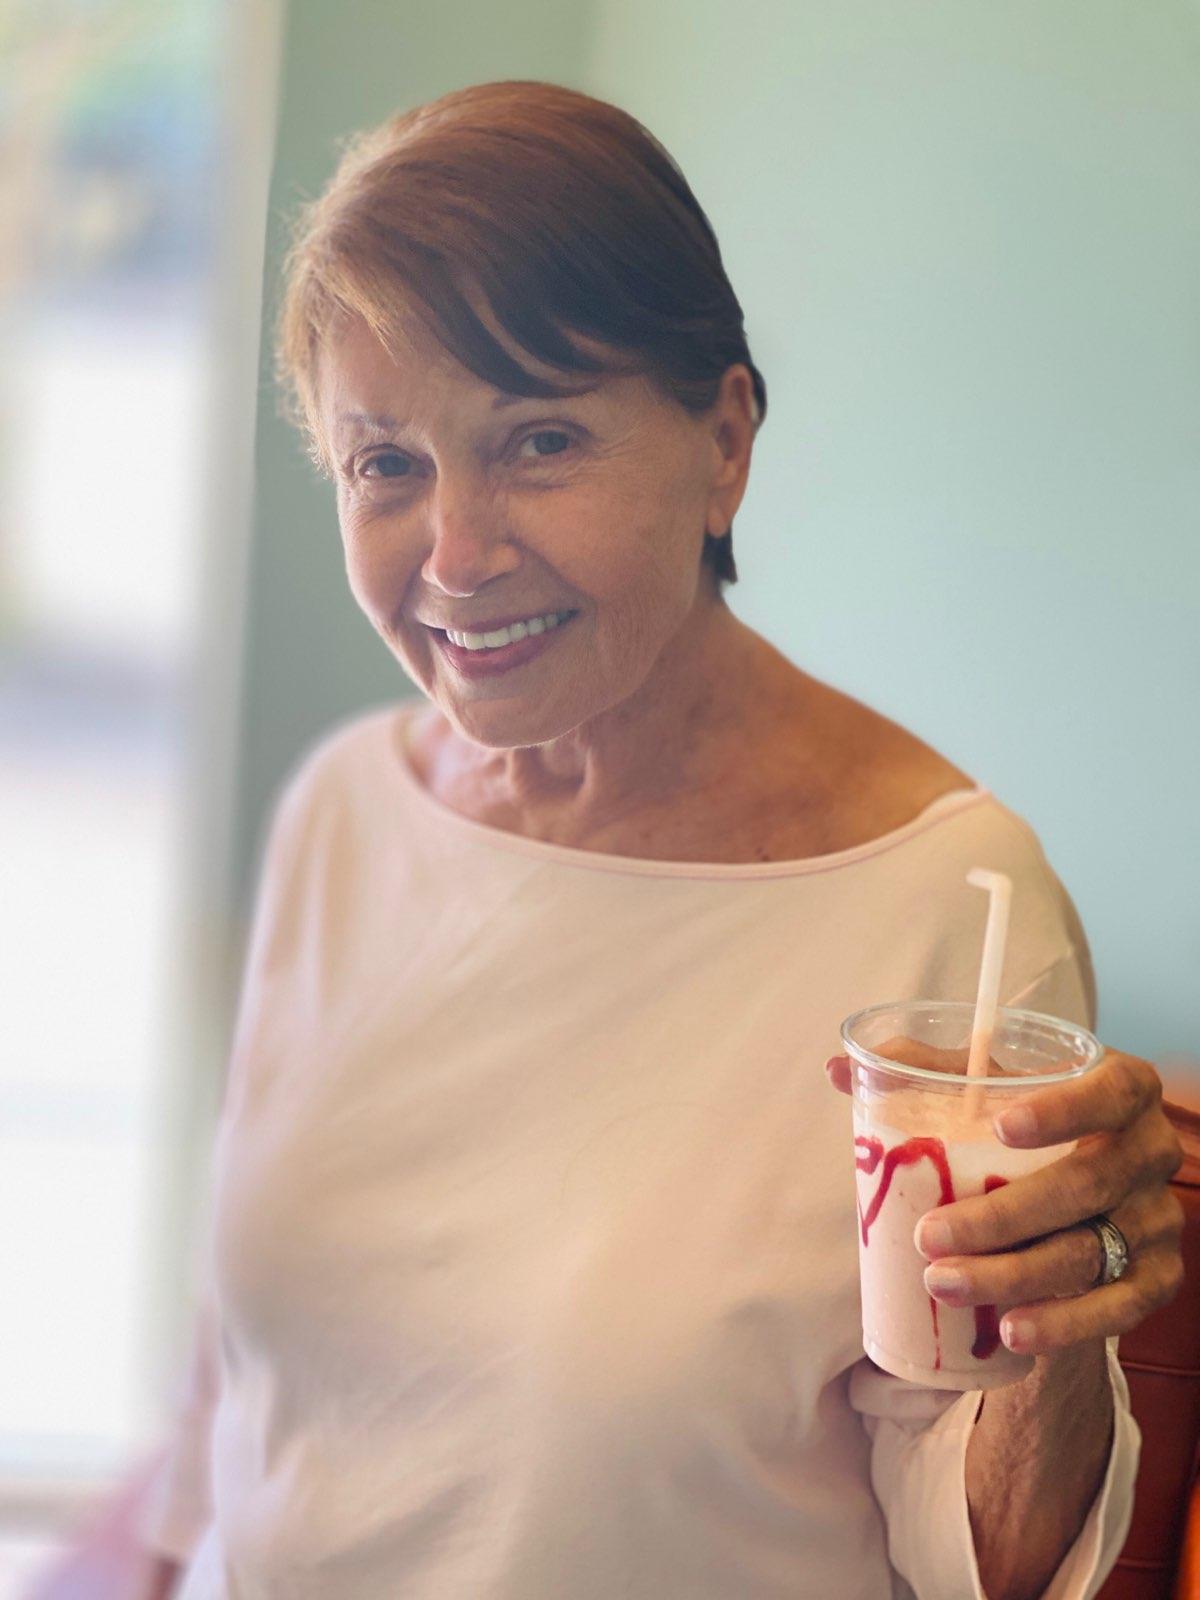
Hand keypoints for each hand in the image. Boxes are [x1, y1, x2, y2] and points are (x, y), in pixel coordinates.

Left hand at [825, 1041, 1186, 1354]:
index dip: (1064, 1109)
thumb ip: (924, 1071)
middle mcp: (1152, 1151)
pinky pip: (1116, 1309)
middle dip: (1003, 1217)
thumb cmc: (1027, 1120)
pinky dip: (1064, 1323)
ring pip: (1088, 1252)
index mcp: (1125, 1087)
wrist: (1081, 1190)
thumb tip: (837, 1067)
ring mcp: (1158, 1219)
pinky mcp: (1156, 1277)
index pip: (1110, 1091)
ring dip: (1012, 1275)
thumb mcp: (992, 1085)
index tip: (1001, 1126)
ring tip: (941, 1281)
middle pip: (1086, 1185)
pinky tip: (1011, 1329)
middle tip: (930, 1235)